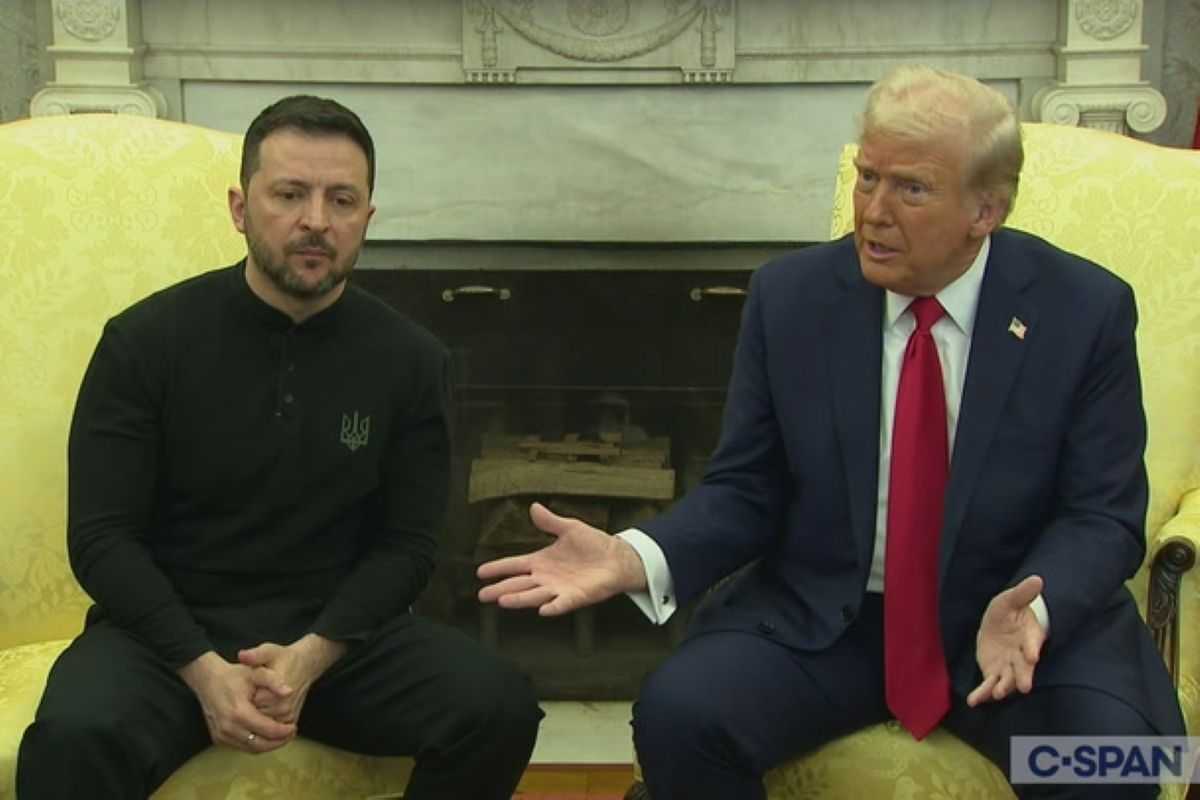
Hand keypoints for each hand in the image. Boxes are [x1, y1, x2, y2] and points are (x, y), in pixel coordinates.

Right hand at [178, 651, 296, 752]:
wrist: (208, 680)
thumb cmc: (234, 675)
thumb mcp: (256, 672)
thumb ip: (273, 680)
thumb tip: (290, 692)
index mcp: (239, 712)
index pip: (267, 730)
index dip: (283, 731)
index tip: (294, 726)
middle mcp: (228, 728)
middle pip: (260, 745)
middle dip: (278, 742)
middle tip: (291, 734)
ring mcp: (221, 735)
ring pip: (250, 749)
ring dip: (268, 746)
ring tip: (282, 736)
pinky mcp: (218, 738)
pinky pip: (241, 747)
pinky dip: (256, 745)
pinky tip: (266, 736)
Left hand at [238, 634, 346, 724]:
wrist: (306, 664)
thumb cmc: (284, 657)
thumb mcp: (269, 651)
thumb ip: (255, 655)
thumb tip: (242, 655)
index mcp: (276, 692)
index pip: (249, 704)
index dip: (243, 697)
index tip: (246, 686)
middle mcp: (284, 706)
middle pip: (254, 716)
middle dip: (249, 707)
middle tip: (252, 692)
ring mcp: (288, 715)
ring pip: (262, 723)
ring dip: (257, 714)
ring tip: (259, 697)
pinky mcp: (291, 720)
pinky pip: (271, 727)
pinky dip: (266, 720)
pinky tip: (265, 706)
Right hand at [477, 501, 647, 615]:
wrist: (617, 558)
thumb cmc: (594, 544)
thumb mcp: (569, 528)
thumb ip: (550, 521)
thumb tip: (534, 507)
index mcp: (542, 561)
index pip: (515, 565)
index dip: (498, 568)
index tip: (481, 572)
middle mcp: (546, 577)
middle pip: (518, 584)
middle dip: (500, 589)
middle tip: (483, 594)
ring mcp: (560, 588)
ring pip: (534, 595)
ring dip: (519, 599)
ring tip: (503, 601)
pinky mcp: (575, 597)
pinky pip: (562, 603)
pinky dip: (553, 607)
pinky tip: (542, 610)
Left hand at [967, 575, 1047, 706]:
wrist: (999, 624)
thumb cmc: (1009, 611)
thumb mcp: (1010, 599)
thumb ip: (1023, 593)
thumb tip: (1038, 579)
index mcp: (1028, 637)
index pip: (1032, 644)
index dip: (1032, 649)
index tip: (1032, 656)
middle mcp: (1021, 656)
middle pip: (1024, 668)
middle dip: (1023, 677)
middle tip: (1024, 686)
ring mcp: (1008, 667)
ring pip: (1007, 680)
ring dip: (1003, 688)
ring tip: (997, 694)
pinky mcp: (994, 673)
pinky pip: (988, 685)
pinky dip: (981, 694)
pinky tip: (973, 701)